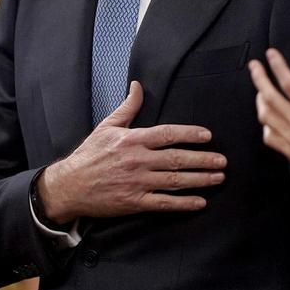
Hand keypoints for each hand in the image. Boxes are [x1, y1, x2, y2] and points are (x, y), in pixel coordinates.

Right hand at [37, 82, 224, 221]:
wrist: (68, 186)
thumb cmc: (88, 155)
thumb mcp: (106, 126)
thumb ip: (128, 107)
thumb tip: (138, 85)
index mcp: (133, 140)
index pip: (168, 134)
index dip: (190, 134)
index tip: (208, 136)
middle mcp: (137, 161)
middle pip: (177, 159)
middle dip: (203, 160)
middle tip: (222, 161)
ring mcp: (137, 183)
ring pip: (175, 181)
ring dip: (200, 180)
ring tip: (218, 178)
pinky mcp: (134, 202)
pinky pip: (164, 203)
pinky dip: (183, 203)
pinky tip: (200, 202)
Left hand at [248, 49, 289, 199]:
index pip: (289, 84)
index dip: (278, 66)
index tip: (271, 54)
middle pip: (269, 97)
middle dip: (258, 79)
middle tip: (254, 66)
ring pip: (265, 116)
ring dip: (259, 100)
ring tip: (260, 90)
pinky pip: (269, 136)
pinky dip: (265, 124)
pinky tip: (268, 119)